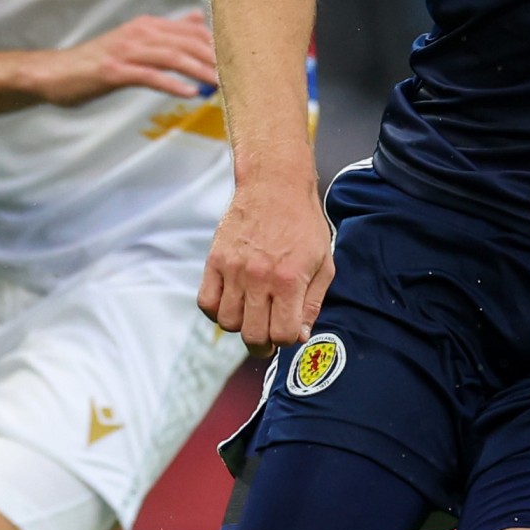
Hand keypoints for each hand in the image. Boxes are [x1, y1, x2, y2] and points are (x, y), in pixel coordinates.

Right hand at [28, 12, 219, 105]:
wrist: (56, 73)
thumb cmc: (97, 61)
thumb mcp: (134, 41)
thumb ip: (167, 31)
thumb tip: (198, 18)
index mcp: (146, 25)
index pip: (190, 30)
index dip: (214, 44)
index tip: (234, 60)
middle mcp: (138, 33)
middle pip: (185, 42)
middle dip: (212, 58)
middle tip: (233, 75)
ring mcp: (126, 51)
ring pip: (171, 57)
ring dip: (198, 71)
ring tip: (217, 85)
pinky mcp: (114, 71)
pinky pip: (149, 76)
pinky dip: (171, 84)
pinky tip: (189, 94)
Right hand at [198, 174, 332, 350]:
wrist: (274, 185)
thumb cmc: (303, 223)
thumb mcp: (323, 263)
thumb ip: (312, 303)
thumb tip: (299, 336)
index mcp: (289, 279)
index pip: (282, 334)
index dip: (286, 340)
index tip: (288, 332)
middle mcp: (259, 277)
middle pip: (252, 335)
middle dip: (262, 345)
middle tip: (266, 339)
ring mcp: (233, 269)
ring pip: (227, 322)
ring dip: (240, 326)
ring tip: (250, 316)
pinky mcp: (215, 260)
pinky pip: (206, 302)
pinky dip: (216, 311)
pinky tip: (231, 303)